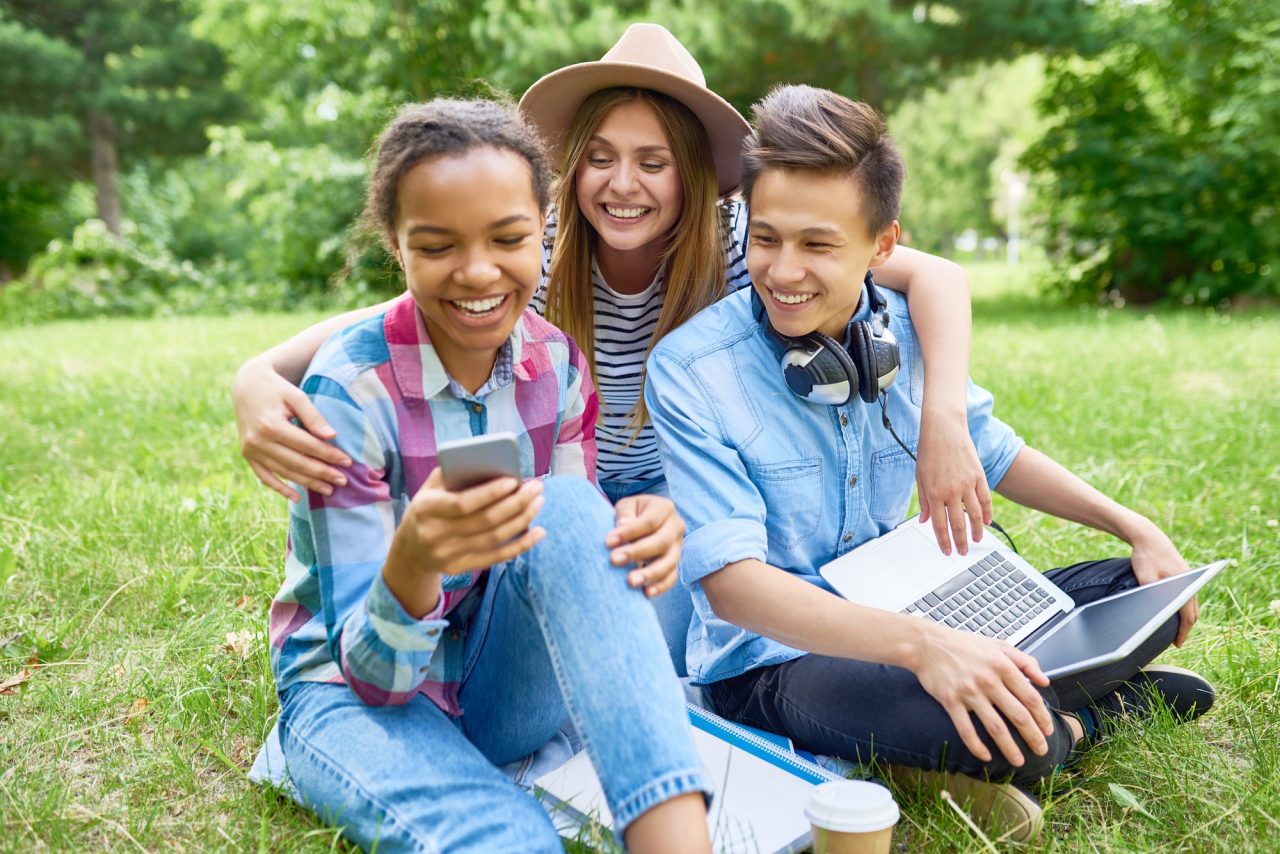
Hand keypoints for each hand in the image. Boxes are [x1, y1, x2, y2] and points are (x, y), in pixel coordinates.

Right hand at [232, 358, 350, 500]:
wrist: (246, 386)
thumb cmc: (277, 389)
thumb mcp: (296, 396)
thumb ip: (313, 416)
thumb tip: (332, 436)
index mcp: (271, 425)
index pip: (307, 445)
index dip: (329, 455)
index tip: (347, 462)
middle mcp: (258, 441)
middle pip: (297, 462)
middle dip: (322, 473)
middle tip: (343, 481)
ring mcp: (250, 450)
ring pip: (284, 472)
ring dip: (307, 483)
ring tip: (328, 489)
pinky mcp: (247, 455)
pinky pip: (264, 477)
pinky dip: (280, 489)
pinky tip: (297, 498)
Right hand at [396, 468, 546, 576]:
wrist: (409, 549)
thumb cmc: (428, 508)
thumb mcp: (430, 488)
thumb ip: (453, 473)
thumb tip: (493, 463)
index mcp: (426, 508)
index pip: (462, 503)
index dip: (490, 493)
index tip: (514, 480)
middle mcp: (435, 534)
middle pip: (484, 521)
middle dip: (516, 503)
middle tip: (536, 488)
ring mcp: (448, 554)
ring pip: (494, 538)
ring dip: (522, 520)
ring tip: (538, 502)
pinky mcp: (460, 567)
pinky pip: (496, 557)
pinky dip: (520, 545)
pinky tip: (538, 532)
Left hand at [607, 494, 684, 597]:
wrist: (643, 521)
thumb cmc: (631, 513)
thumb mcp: (626, 506)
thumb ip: (625, 514)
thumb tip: (623, 525)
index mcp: (665, 508)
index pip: (649, 521)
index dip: (629, 532)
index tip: (608, 542)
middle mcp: (676, 527)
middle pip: (661, 542)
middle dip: (637, 552)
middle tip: (614, 560)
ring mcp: (678, 548)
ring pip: (669, 562)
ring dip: (650, 573)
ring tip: (631, 582)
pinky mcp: (675, 564)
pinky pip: (672, 577)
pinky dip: (661, 587)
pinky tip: (646, 594)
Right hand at [911, 622, 1053, 766]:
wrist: (927, 643)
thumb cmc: (962, 644)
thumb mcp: (997, 645)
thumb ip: (1024, 660)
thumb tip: (1044, 680)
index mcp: (1002, 665)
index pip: (1030, 697)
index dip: (1042, 717)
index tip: (1048, 730)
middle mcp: (988, 680)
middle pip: (1018, 715)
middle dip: (1033, 737)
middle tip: (1042, 751)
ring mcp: (968, 692)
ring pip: (995, 726)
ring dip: (1010, 747)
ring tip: (1019, 761)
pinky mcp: (950, 700)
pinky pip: (966, 729)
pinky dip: (977, 746)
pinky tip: (986, 756)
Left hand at [916, 408, 991, 555]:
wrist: (943, 429)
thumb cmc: (928, 451)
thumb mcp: (919, 477)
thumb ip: (923, 500)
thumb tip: (924, 520)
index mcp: (934, 493)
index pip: (939, 524)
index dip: (944, 541)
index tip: (946, 551)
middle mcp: (952, 490)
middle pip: (959, 524)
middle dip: (961, 541)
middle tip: (962, 552)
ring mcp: (967, 484)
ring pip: (975, 514)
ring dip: (976, 531)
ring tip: (976, 540)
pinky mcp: (979, 476)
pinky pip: (985, 499)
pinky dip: (987, 513)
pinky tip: (986, 522)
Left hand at [1128, 524, 1197, 646]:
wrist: (1148, 536)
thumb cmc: (1145, 557)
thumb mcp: (1146, 579)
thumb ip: (1153, 596)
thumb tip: (1159, 615)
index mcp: (1184, 584)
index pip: (1187, 615)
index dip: (1183, 632)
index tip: (1178, 644)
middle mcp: (1190, 581)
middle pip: (1192, 611)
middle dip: (1185, 627)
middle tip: (1176, 641)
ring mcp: (1188, 576)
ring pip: (1190, 602)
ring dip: (1185, 616)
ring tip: (1175, 629)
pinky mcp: (1182, 572)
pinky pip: (1187, 594)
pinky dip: (1183, 605)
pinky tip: (1173, 610)